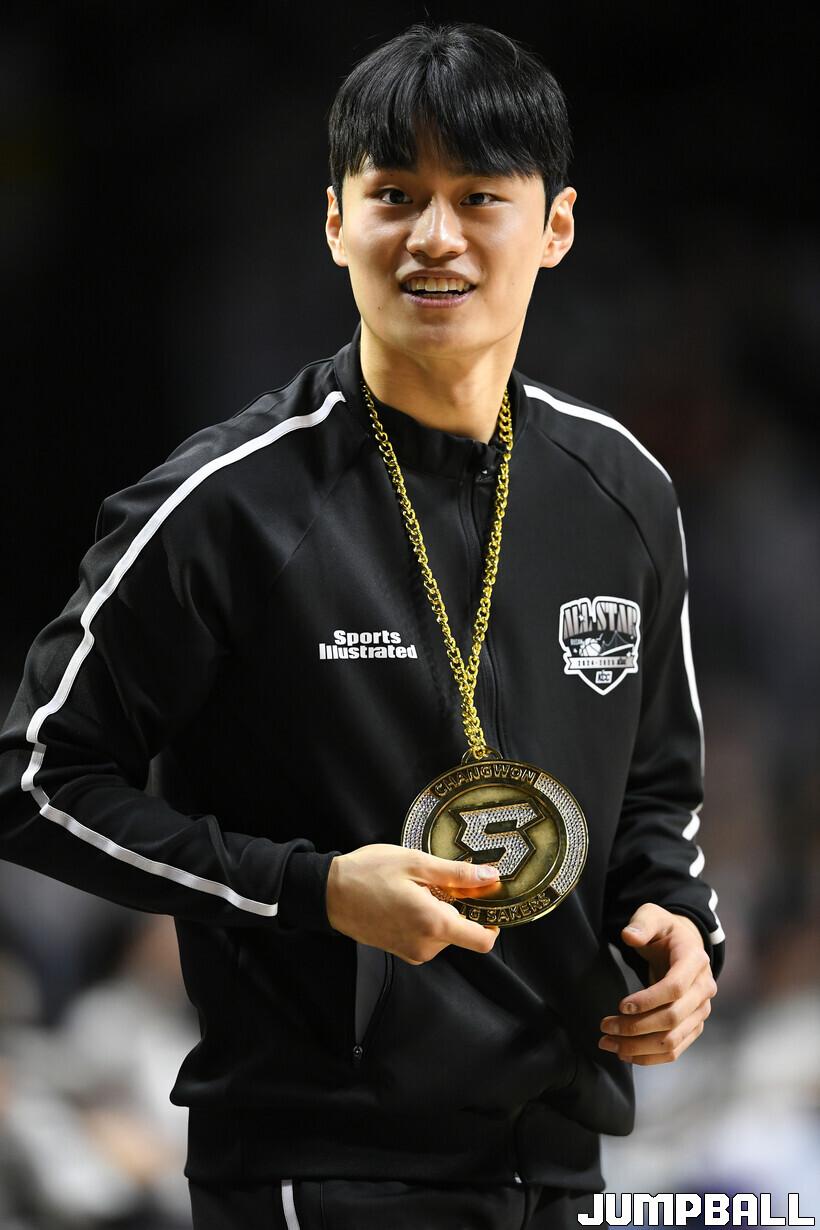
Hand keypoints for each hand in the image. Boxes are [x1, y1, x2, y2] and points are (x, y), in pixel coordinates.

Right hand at [326, 844, 500, 964]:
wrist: (328, 893)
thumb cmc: (368, 873)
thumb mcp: (416, 863)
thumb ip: (457, 874)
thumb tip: (490, 876)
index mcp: (433, 924)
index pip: (482, 941)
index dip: (492, 920)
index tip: (487, 898)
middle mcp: (426, 946)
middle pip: (463, 930)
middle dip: (458, 907)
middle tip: (436, 880)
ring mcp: (412, 951)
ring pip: (445, 932)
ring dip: (439, 911)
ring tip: (414, 888)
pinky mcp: (402, 950)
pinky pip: (427, 936)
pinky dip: (425, 918)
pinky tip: (406, 899)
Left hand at [598, 902, 716, 1064]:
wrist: (683, 945)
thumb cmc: (664, 930)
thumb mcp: (652, 916)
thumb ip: (641, 923)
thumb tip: (630, 936)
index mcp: (695, 961)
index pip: (675, 988)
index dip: (648, 1000)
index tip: (621, 1005)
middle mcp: (704, 989)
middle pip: (673, 1018)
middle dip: (637, 1027)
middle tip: (606, 1027)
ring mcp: (701, 1011)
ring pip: (673, 1039)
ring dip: (639, 1047)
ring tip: (609, 1044)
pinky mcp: (693, 1026)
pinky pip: (675, 1049)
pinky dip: (650, 1057)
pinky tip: (625, 1053)